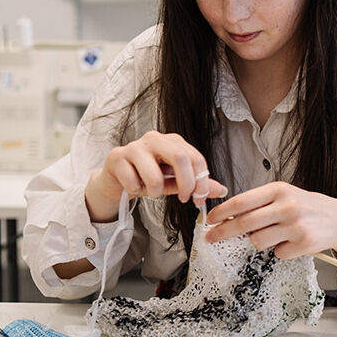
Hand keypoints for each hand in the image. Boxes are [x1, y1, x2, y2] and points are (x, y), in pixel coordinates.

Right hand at [85, 131, 226, 221]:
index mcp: (172, 142)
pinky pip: (133, 182)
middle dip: (186, 183)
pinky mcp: (117, 157)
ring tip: (151, 192)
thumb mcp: (174, 182)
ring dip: (156, 192)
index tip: (199, 198)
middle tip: (185, 198)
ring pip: (155, 175)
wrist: (115, 181)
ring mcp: (134, 146)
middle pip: (180, 156)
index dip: (201, 180)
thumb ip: (195, 184)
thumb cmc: (145, 178)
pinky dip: (135, 191)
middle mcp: (155, 139)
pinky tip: (132, 186)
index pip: (195, 157)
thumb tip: (220, 189)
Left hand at [204, 182, 336, 261]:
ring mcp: (295, 225)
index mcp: (279, 189)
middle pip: (244, 223)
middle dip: (223, 232)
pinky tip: (293, 241)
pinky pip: (278, 253)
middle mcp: (287, 205)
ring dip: (261, 241)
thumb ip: (259, 205)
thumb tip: (229, 218)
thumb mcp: (284, 196)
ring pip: (258, 241)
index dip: (222, 212)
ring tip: (276, 234)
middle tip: (211, 238)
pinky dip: (281, 250)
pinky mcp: (303, 243)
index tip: (210, 220)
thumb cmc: (307, 207)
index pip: (241, 202)